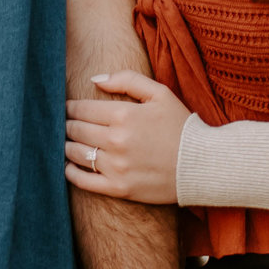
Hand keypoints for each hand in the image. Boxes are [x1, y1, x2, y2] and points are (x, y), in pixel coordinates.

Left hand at [67, 71, 187, 202]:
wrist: (202, 165)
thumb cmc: (181, 126)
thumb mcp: (160, 93)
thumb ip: (127, 80)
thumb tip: (94, 79)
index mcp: (124, 115)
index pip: (81, 109)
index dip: (70, 107)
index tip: (69, 108)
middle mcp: (116, 141)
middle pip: (75, 130)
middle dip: (68, 125)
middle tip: (67, 124)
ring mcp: (116, 167)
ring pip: (75, 153)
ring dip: (67, 145)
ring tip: (70, 142)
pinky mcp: (119, 188)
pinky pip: (83, 180)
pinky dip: (70, 172)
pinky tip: (70, 166)